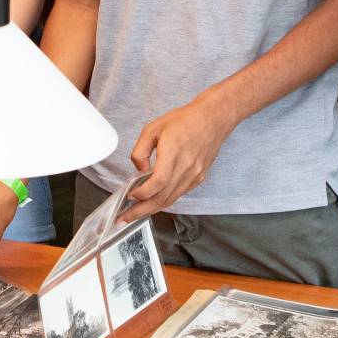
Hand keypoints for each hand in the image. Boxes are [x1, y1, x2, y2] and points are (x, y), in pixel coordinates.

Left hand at [123, 95, 237, 221]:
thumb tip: (139, 171)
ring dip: (152, 209)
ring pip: (171, 199)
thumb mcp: (152, 128)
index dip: (142, 193)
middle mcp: (186, 166)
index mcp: (173, 151)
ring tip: (136, 214)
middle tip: (125, 218)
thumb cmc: (183, 121)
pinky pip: (179, 194)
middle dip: (142, 210)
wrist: (213, 119)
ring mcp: (195, 174)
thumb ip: (140, 151)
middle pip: (163, 197)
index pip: (158, 182)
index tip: (130, 195)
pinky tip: (153, 201)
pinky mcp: (199, 178)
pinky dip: (165, 200)